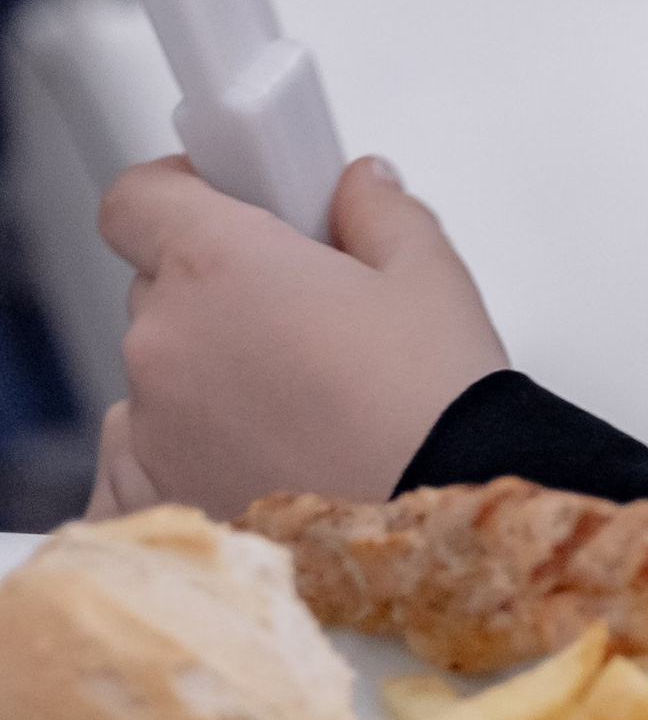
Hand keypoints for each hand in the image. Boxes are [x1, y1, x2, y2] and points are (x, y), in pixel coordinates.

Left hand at [100, 153, 508, 519]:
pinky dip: (182, 456)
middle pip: (159, 288)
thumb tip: (357, 189)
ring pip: (157, 375)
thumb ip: (378, 211)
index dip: (177, 191)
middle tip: (297, 313)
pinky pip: (140, 460)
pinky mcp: (155, 499)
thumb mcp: (428, 275)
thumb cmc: (434, 403)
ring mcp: (151, 428)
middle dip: (218, 291)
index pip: (137, 198)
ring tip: (294, 407)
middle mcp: (166, 342)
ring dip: (203, 377)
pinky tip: (256, 462)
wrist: (438, 530)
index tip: (221, 200)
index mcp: (219, 263)